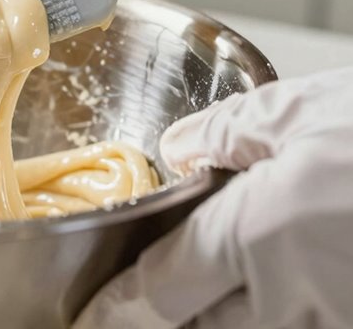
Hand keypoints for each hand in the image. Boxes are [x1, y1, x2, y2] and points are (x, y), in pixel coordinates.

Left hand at [73, 68, 352, 328]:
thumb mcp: (303, 110)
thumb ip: (226, 133)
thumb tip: (178, 150)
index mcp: (256, 236)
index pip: (156, 291)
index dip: (114, 310)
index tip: (89, 319)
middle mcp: (292, 295)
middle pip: (202, 326)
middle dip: (172, 309)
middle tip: (155, 281)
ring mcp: (338, 318)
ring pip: (257, 328)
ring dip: (231, 308)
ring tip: (221, 270)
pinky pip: (307, 322)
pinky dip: (283, 302)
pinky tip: (290, 264)